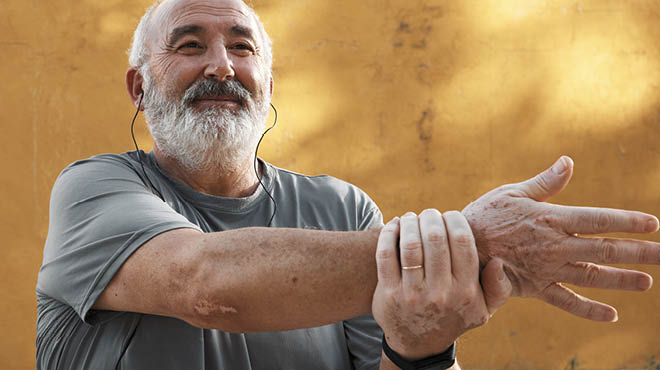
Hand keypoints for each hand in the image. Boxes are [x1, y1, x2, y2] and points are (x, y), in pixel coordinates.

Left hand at [372, 210, 511, 359]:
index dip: (455, 220)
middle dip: (431, 217)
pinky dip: (389, 234)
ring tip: (412, 218)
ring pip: (410, 244)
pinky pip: (386, 254)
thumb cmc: (453, 315)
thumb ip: (498, 287)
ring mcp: (412, 294)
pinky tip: (395, 225)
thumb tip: (499, 261)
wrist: (418, 344)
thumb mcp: (483, 309)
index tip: (449, 215)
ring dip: (410, 222)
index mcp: (466, 291)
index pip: (462, 241)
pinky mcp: (389, 293)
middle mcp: (440, 293)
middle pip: (435, 238)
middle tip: (429, 214)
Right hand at [462, 156, 659, 321]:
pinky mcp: (536, 288)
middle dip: (639, 252)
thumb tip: (569, 161)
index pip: (598, 219)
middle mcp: (554, 246)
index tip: (652, 223)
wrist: (458, 249)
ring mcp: (547, 269)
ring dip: (622, 279)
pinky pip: (567, 301)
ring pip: (592, 276)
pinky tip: (611, 314)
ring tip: (647, 282)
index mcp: (551, 219)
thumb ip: (545, 182)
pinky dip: (589, 310)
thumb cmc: (484, 216)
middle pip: (604, 250)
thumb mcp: (512, 192)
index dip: (627, 221)